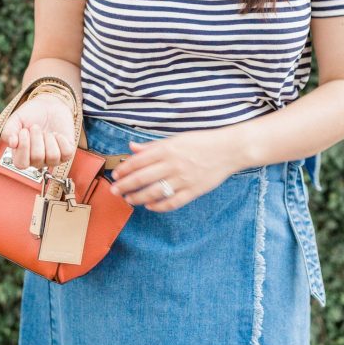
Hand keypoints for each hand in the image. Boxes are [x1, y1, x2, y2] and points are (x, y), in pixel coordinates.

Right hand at [1, 96, 74, 170]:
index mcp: (22, 155)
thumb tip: (12, 143)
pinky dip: (62, 141)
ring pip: (53, 157)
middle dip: (37, 138)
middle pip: (37, 158)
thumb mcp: (16, 120)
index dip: (23, 147)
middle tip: (36, 127)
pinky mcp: (66, 152)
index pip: (21, 164)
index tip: (24, 131)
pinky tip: (56, 134)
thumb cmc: (30, 115)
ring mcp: (53, 158)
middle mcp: (37, 160)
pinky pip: (67, 153)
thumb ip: (9, 131)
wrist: (48, 105)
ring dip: (49, 139)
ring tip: (46, 131)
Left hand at [109, 128, 235, 211]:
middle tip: (114, 191)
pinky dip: (159, 206)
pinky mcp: (193, 191)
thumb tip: (132, 147)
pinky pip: (172, 202)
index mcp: (168, 148)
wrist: (229, 149)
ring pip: (155, 192)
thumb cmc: (202, 141)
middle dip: (126, 186)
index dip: (125, 169)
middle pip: (143, 178)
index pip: (139, 161)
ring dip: (138, 197)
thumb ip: (153, 145)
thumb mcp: (176, 138)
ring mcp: (183, 179)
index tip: (116, 175)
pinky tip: (150, 206)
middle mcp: (173, 164)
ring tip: (129, 199)